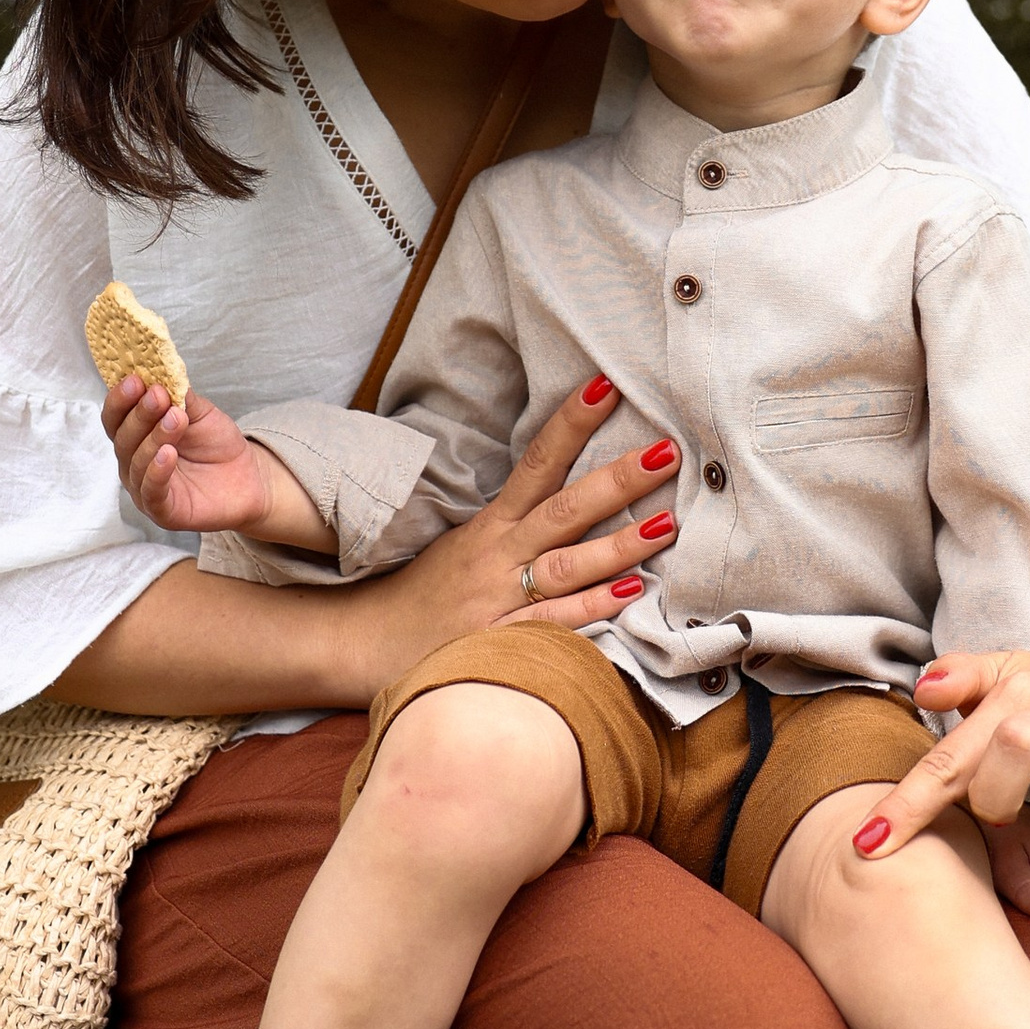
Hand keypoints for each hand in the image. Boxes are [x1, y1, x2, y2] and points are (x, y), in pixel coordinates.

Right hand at [106, 374, 304, 542]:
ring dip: (154, 437)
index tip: (135, 379)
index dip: (121, 398)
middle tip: (158, 395)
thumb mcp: (199, 413)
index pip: (115, 417)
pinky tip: (168, 454)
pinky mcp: (163, 510)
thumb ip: (178, 396)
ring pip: (136, 462)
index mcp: (136, 435)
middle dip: (140, 414)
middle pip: (123, 438)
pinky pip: (152, 491)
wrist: (248, 477)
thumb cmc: (216, 444)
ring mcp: (144, 488)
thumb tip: (160, 372)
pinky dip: (157, 471)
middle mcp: (133, 462)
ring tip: (176, 419)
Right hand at [348, 376, 681, 672]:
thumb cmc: (423, 592)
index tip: (605, 386)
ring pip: (566, 565)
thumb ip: (516, 521)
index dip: (570, 424)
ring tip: (667, 522)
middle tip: (667, 450)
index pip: (536, 464)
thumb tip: (570, 487)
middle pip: (563, 509)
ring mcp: (498, 599)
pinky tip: (630, 594)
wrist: (362, 642)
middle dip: (616, 479)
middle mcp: (498, 555)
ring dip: (619, 544)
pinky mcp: (497, 641)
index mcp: (491, 525)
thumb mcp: (465, 543)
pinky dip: (590, 609)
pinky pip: (551, 623)